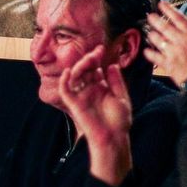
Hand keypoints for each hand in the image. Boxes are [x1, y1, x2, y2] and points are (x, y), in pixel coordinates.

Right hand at [56, 45, 134, 185]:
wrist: (114, 138)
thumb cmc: (119, 121)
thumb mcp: (122, 98)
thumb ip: (116, 82)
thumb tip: (111, 65)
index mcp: (101, 87)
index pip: (95, 68)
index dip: (96, 58)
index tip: (101, 49)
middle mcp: (90, 90)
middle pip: (85, 70)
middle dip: (89, 59)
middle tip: (96, 52)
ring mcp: (82, 96)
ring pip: (75, 76)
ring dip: (80, 66)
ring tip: (89, 59)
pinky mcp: (74, 104)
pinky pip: (65, 90)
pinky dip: (64, 80)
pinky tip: (69, 71)